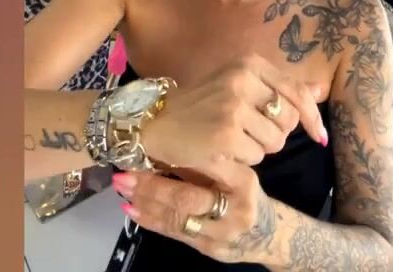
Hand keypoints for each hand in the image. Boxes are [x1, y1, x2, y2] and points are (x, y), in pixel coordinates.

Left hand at [113, 158, 278, 265]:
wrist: (270, 234)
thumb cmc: (245, 194)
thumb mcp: (233, 172)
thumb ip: (203, 162)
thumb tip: (161, 142)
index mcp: (243, 181)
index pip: (205, 168)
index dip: (172, 159)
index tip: (144, 149)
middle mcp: (236, 210)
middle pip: (187, 199)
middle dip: (151, 188)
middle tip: (123, 176)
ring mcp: (224, 234)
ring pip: (179, 219)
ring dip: (146, 205)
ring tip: (123, 192)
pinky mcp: (212, 250)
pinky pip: (177, 234)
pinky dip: (152, 221)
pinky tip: (134, 211)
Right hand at [142, 54, 325, 168]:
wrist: (156, 121)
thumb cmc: (202, 105)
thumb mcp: (241, 86)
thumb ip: (281, 88)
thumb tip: (321, 89)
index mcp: (249, 64)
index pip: (297, 93)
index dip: (312, 118)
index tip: (320, 137)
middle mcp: (242, 80)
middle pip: (289, 121)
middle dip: (276, 133)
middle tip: (248, 132)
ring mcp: (233, 107)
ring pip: (275, 142)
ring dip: (259, 148)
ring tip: (234, 140)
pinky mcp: (225, 135)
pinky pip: (256, 157)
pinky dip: (243, 160)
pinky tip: (222, 150)